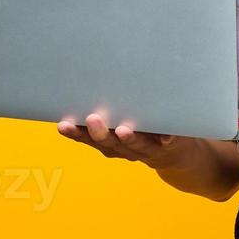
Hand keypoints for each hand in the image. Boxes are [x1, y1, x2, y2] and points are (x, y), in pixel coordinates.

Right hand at [56, 113, 185, 167]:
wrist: (176, 155)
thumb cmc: (143, 132)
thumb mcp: (121, 122)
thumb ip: (109, 109)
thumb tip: (87, 83)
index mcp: (111, 143)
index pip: (89, 139)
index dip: (76, 134)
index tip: (63, 125)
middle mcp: (127, 149)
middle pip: (111, 144)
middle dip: (101, 134)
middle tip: (92, 120)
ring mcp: (149, 149)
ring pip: (137, 146)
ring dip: (129, 139)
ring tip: (123, 130)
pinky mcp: (171, 145)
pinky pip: (169, 143)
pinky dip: (167, 139)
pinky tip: (165, 135)